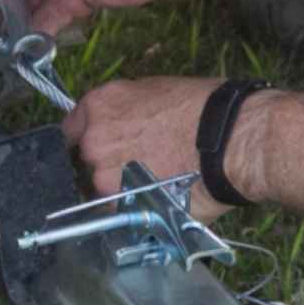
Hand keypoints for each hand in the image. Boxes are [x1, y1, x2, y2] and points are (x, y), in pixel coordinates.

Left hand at [64, 76, 303, 221]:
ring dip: (123, 191)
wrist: (231, 140)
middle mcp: (93, 140)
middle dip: (107, 166)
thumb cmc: (206, 110)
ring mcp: (104, 177)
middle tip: (140, 167)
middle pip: (86, 162)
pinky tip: (160, 200)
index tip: (103, 149)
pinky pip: (121, 213)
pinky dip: (136, 210)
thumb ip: (127, 112)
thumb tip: (125, 127)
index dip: (89, 140)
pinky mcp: (123, 206)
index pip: (72, 129)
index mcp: (99, 106)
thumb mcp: (157, 92)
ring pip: (103, 190)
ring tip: (157, 186)